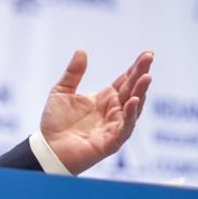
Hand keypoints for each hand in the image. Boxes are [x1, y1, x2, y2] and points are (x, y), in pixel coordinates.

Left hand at [40, 49, 152, 173]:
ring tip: (146, 77)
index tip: (147, 53)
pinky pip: (125, 127)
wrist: (48, 147)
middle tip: (149, 58)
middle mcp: (114, 111)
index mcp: (105, 98)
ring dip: (141, 92)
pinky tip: (133, 101)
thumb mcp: (61, 92)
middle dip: (141, 74)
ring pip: (134, 107)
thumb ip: (73, 73)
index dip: (136, 68)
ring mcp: (115, 126)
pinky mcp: (112, 141)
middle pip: (132, 90)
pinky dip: (130, 114)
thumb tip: (81, 51)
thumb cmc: (55, 122)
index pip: (125, 80)